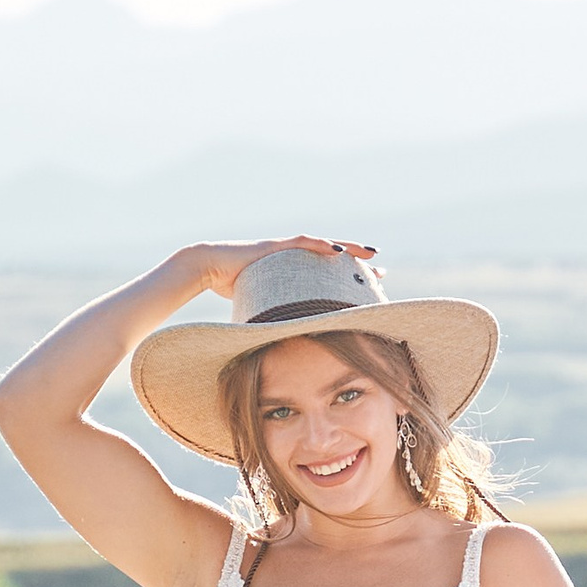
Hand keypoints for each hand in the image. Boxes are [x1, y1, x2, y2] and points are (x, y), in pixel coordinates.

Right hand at [177, 233, 376, 304]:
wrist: (206, 267)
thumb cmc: (228, 286)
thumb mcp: (260, 306)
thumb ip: (275, 318)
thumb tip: (282, 343)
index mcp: (292, 272)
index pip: (326, 275)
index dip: (348, 280)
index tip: (369, 288)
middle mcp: (293, 258)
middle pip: (332, 259)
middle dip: (357, 264)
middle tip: (380, 273)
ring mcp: (285, 249)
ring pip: (324, 247)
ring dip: (349, 250)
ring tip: (371, 254)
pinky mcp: (275, 245)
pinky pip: (302, 244)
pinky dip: (321, 246)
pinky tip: (339, 250)